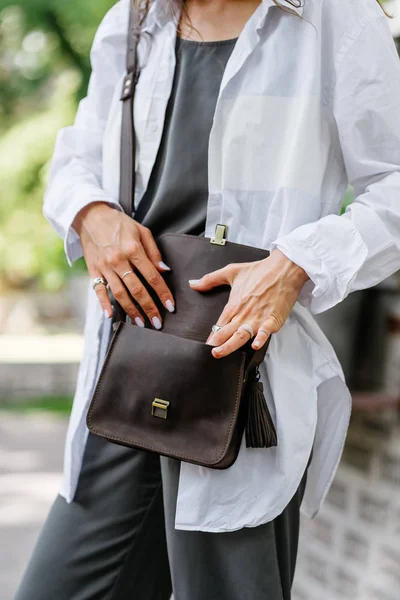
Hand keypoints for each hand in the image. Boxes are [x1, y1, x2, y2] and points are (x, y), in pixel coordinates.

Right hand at [73, 202, 174, 327]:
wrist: (91, 216)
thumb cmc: (119, 223)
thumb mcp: (141, 231)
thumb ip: (154, 252)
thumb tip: (165, 271)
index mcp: (133, 249)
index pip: (152, 276)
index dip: (163, 293)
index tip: (170, 306)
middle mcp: (118, 260)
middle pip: (137, 289)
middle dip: (149, 308)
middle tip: (157, 322)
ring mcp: (104, 266)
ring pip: (119, 293)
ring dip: (131, 310)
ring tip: (141, 323)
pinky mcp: (93, 270)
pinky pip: (98, 290)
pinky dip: (104, 304)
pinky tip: (111, 315)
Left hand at [189, 250, 308, 357]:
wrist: (284, 269)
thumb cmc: (259, 271)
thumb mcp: (231, 271)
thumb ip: (210, 279)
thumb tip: (193, 284)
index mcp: (234, 304)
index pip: (219, 324)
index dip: (211, 335)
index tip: (204, 345)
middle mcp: (244, 314)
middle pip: (226, 332)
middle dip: (216, 344)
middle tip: (208, 353)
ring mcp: (258, 318)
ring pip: (241, 335)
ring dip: (230, 345)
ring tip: (220, 352)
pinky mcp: (273, 319)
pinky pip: (265, 332)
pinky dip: (260, 339)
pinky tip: (255, 345)